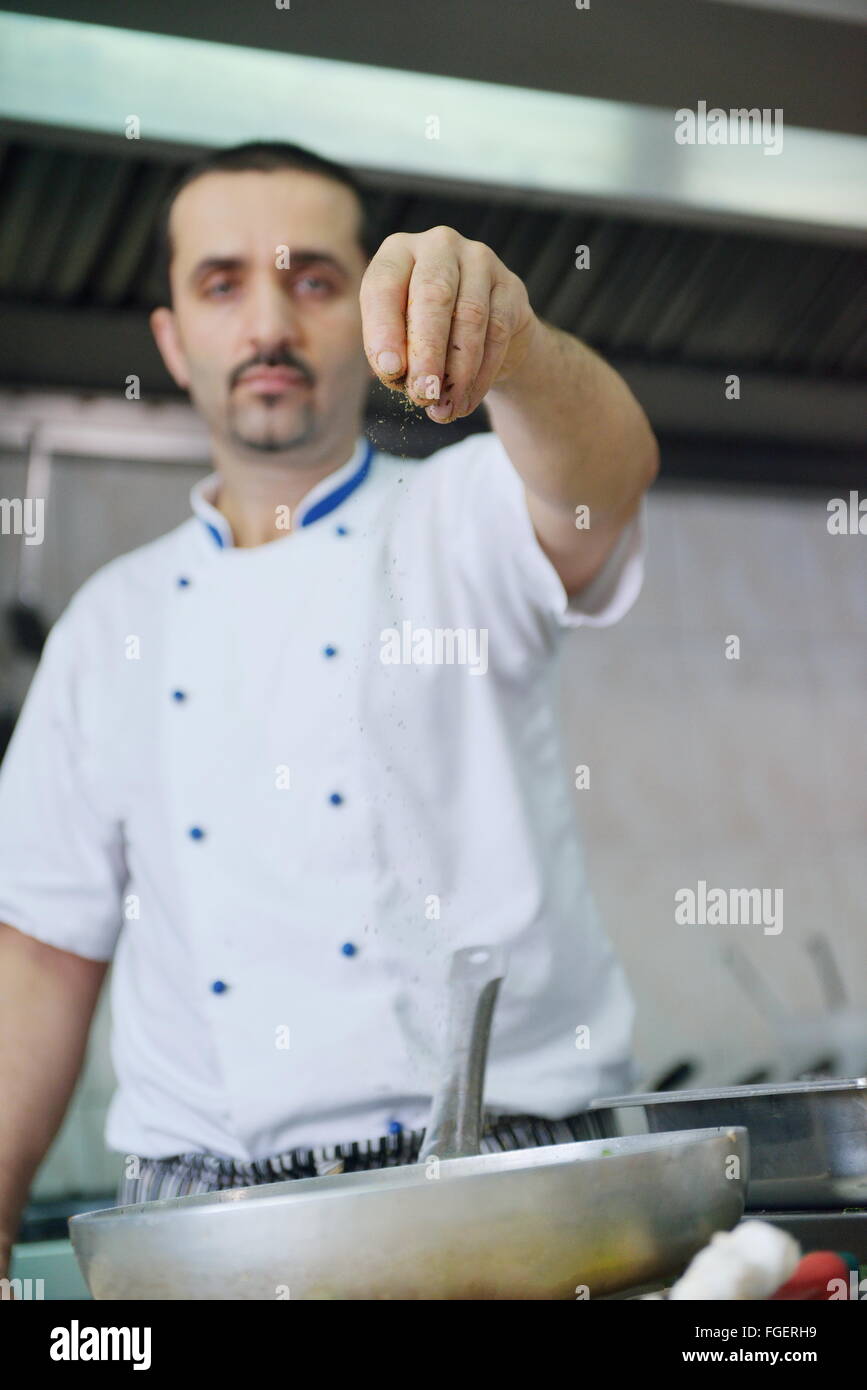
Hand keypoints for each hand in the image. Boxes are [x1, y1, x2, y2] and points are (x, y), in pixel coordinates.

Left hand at [360, 226, 535, 422]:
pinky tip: (466, 401)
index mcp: (398, 252)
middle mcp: (439, 246)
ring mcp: (479, 260)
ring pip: (471, 317)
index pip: (384, 285)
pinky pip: (497, 333)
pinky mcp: (511, 287)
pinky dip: (481, 375)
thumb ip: (392, 351)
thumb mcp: (398, 338)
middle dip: (427, 352)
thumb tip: (396, 372)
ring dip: (457, 372)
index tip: (390, 372)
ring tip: (444, 408)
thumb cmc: (425, 333)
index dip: (385, 330)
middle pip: (434, 295)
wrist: (481, 332)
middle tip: (423, 394)